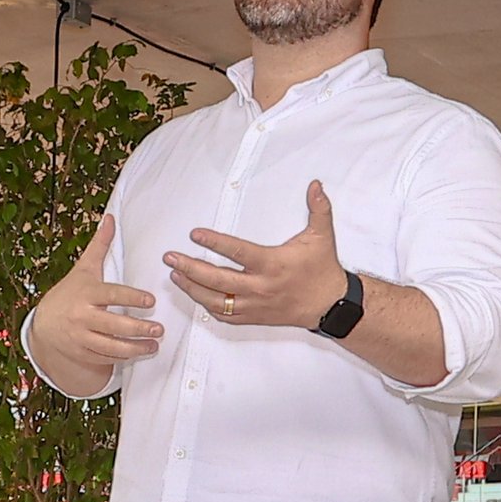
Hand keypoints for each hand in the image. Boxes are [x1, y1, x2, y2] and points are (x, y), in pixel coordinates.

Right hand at [32, 217, 162, 376]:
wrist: (43, 324)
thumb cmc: (69, 292)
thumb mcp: (83, 268)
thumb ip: (100, 245)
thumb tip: (110, 218)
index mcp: (86, 293)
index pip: (111, 295)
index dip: (132, 298)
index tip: (151, 301)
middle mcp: (82, 316)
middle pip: (113, 324)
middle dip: (138, 328)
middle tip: (158, 328)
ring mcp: (81, 337)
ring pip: (111, 346)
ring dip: (135, 347)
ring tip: (154, 344)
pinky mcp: (82, 353)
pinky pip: (105, 358)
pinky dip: (124, 357)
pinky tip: (140, 352)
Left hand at [166, 179, 346, 329]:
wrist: (329, 306)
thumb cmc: (322, 270)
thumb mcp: (322, 236)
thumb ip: (318, 208)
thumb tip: (316, 184)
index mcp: (272, 264)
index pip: (237, 252)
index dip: (214, 243)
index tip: (195, 234)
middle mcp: (260, 287)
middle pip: (217, 279)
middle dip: (190, 268)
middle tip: (170, 257)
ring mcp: (255, 305)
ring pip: (215, 301)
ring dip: (192, 288)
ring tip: (175, 274)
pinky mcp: (254, 317)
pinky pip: (224, 315)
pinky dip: (207, 305)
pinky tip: (195, 294)